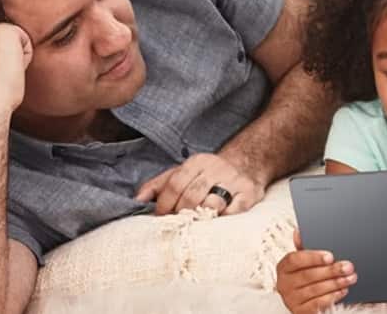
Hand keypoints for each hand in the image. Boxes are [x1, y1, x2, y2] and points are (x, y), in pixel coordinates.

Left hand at [135, 152, 265, 214]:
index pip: (174, 185)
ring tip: (196, 224)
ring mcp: (234, 181)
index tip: (161, 218)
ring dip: (201, 218)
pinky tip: (217, 222)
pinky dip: (223, 219)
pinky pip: (234, 211)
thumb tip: (137, 201)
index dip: (164, 206)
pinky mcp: (249, 193)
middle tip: (179, 224)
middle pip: (191, 197)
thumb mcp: (182, 173)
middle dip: (181, 214)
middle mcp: (216, 168)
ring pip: (212, 205)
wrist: (246, 164)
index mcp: (197, 162)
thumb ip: (158, 186)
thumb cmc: (206, 175)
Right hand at [275, 230, 355, 313]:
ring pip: (315, 290)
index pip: (296, 259)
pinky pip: (318, 304)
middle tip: (347, 266)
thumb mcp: (302, 260)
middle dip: (331, 270)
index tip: (330, 256)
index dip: (313, 257)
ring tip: (350, 277)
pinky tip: (342, 290)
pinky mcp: (300, 312)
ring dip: (336, 283)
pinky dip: (332, 296)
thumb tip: (299, 231)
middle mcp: (284, 284)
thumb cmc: (303, 275)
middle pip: (308, 275)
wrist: (301, 300)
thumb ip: (302, 247)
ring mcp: (291, 299)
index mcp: (284, 267)